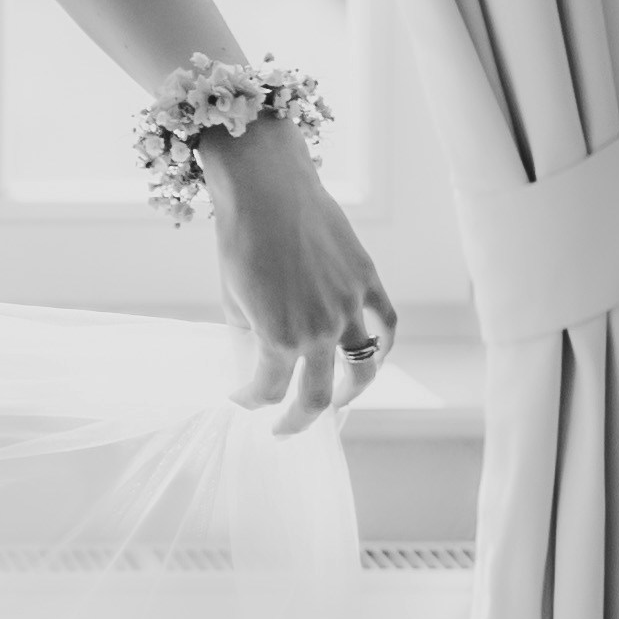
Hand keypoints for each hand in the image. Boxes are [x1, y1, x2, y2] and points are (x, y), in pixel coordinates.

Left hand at [205, 127, 396, 433]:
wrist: (267, 191)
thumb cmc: (240, 239)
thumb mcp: (232, 297)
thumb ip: (249, 332)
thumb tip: (257, 353)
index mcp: (277, 338)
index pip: (268, 392)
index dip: (250, 402)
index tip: (241, 400)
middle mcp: (319, 330)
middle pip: (319, 397)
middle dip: (300, 420)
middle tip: (287, 427)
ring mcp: (349, 307)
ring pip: (364, 368)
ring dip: (351, 393)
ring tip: (338, 402)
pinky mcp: (367, 281)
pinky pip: (386, 325)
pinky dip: (382, 347)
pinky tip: (371, 357)